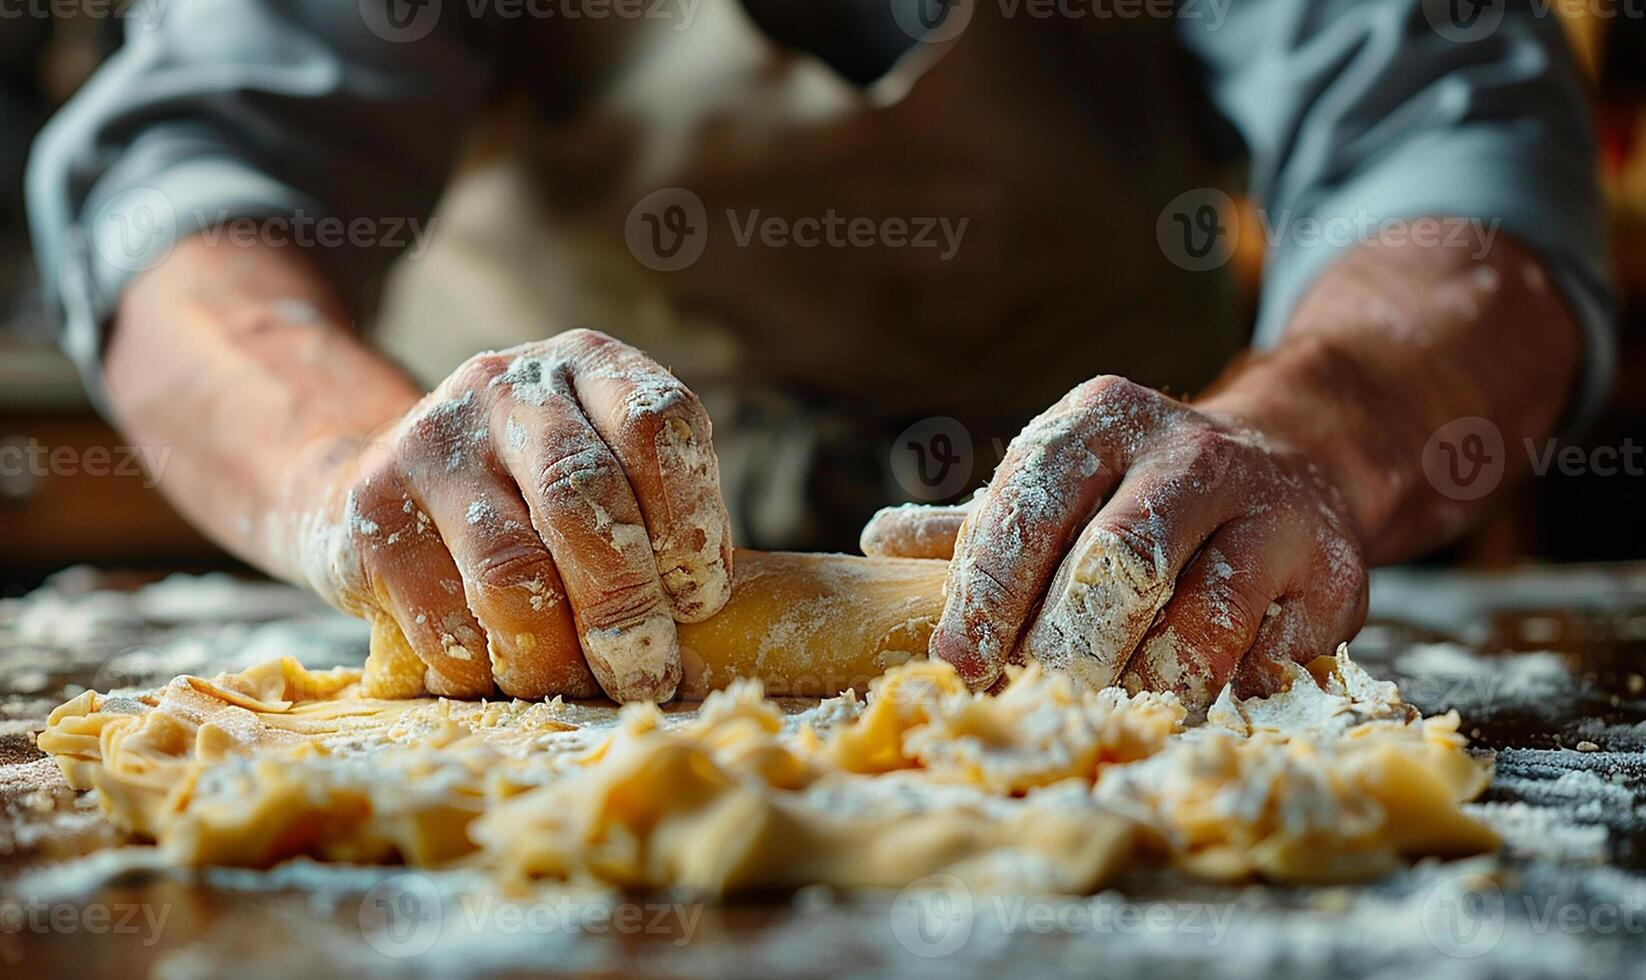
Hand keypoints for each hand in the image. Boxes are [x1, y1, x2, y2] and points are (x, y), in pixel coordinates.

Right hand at [287, 329, 732, 700]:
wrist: (370, 483)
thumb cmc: (528, 501)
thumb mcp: (602, 478)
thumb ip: (655, 529)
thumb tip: (714, 631)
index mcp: (588, 366)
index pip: (657, 421)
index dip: (689, 519)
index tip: (701, 598)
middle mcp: (508, 386)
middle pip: (584, 500)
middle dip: (627, 607)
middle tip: (647, 674)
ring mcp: (432, 441)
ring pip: (512, 572)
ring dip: (554, 655)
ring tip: (575, 685)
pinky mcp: (372, 508)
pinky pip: (445, 617)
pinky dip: (486, 668)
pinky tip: (500, 674)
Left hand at [863, 376, 1367, 710]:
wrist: (1290, 460)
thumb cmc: (1135, 492)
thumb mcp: (1057, 486)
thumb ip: (977, 525)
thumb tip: (874, 545)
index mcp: (1100, 421)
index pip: (1034, 504)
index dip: (990, 589)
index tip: (961, 659)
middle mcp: (1190, 451)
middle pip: (1118, 562)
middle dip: (1067, 646)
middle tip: (1038, 697)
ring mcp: (1272, 507)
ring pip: (1201, 622)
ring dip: (1146, 684)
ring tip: (1113, 710)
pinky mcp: (1335, 569)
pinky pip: (1270, 658)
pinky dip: (1226, 693)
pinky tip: (1197, 697)